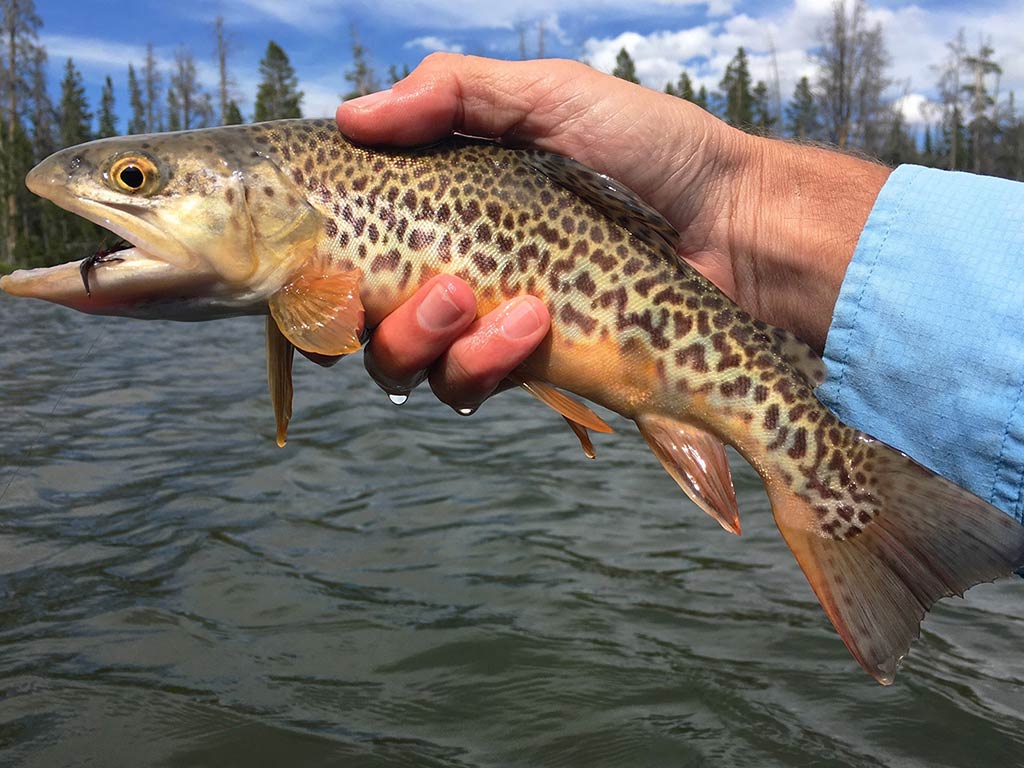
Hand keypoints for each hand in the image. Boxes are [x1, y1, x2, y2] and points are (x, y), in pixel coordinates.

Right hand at [337, 53, 889, 407]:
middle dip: (363, 317)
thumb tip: (352, 115)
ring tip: (473, 300)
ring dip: (420, 339)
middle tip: (432, 280)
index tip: (313, 258)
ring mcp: (488, 324)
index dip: (315, 262)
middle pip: (358, 322)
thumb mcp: (552, 96)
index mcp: (447, 208)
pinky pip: (469, 385)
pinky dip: (484, 360)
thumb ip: (454, 94)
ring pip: (405, 365)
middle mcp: (453, 270)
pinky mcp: (529, 366)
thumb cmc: (650, 150)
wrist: (733, 225)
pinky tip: (533, 323)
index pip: (350, 246)